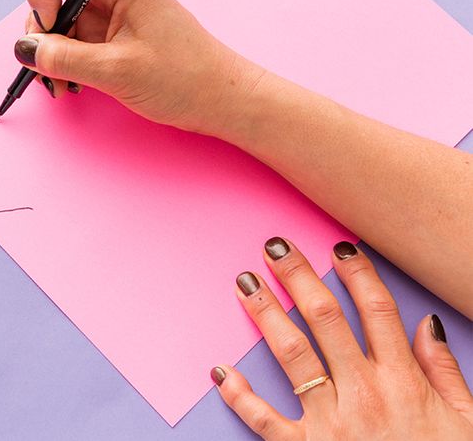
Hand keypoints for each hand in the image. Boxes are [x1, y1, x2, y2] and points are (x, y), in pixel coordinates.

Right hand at [17, 0, 262, 135]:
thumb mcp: (117, 70)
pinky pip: (69, 37)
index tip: (46, 24)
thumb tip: (23, 48)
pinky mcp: (107, 35)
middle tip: (46, 55)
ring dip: (46, 46)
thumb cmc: (185, 78)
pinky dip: (59, 58)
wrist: (222, 101)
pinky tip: (66, 83)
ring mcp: (108, 12)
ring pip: (55, 15)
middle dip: (38, 18)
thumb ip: (63, 57)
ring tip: (58, 82)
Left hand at [212, 238, 472, 439]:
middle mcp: (363, 394)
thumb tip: (428, 324)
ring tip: (245, 282)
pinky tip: (221, 370)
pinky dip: (240, 396)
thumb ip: (444, 372)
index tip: (339, 245)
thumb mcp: (466, 421)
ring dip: (266, 314)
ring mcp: (331, 423)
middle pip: (325, 320)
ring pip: (292, 354)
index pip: (376, 311)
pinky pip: (265, 420)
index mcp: (402, 382)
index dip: (357, 273)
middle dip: (298, 277)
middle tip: (275, 246)